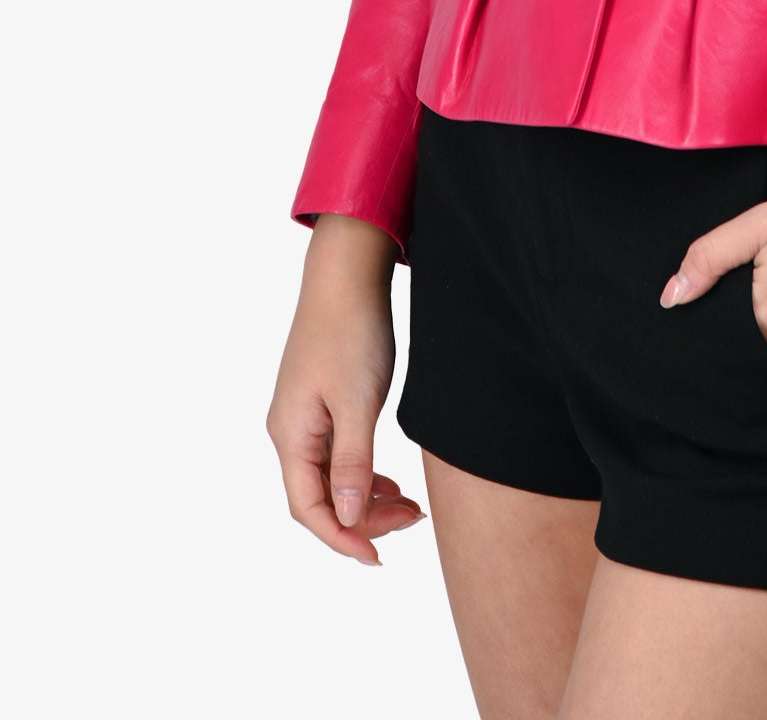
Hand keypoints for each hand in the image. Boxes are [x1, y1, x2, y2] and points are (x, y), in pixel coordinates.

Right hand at [266, 215, 426, 564]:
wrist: (346, 275)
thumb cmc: (350, 332)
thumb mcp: (357, 402)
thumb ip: (352, 463)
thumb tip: (348, 518)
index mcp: (290, 435)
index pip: (309, 509)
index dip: (342, 538)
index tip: (378, 557)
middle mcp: (289, 430)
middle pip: (318, 498)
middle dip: (362, 519)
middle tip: (411, 522)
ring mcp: (303, 415)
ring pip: (330, 477)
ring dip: (366, 497)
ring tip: (409, 507)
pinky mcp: (321, 401)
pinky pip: (336, 454)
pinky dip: (362, 473)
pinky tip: (389, 480)